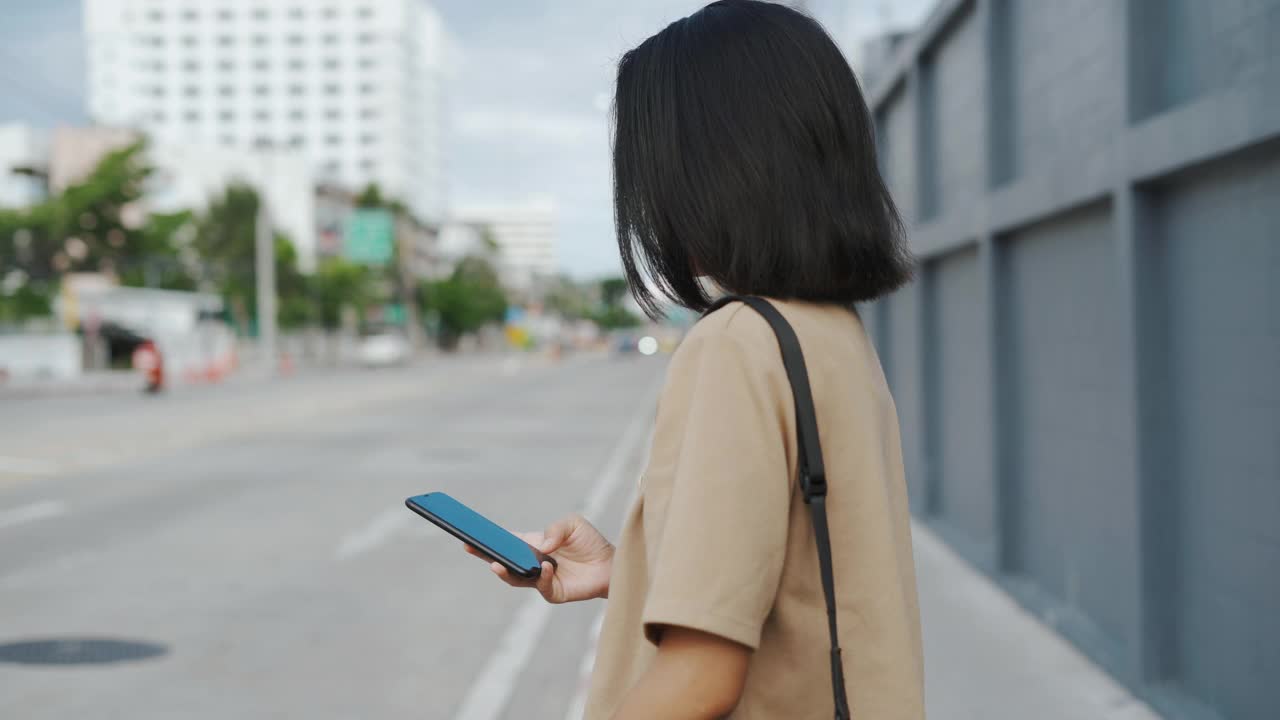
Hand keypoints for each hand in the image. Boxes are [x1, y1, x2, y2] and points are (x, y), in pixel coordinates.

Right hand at [464, 513, 613, 603]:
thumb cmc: (590, 542)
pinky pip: (541, 586)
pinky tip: (546, 567)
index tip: (470, 532)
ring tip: (496, 563)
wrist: (611, 565)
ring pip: (515, 578)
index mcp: (533, 544)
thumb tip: (540, 546)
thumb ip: (555, 529)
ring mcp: (540, 579)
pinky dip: (541, 577)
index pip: (506, 541)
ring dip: (505, 571)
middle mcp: (532, 562)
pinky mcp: (553, 592)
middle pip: (503, 560)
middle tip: (470, 547)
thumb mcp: (573, 524)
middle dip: (485, 554)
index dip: (488, 538)